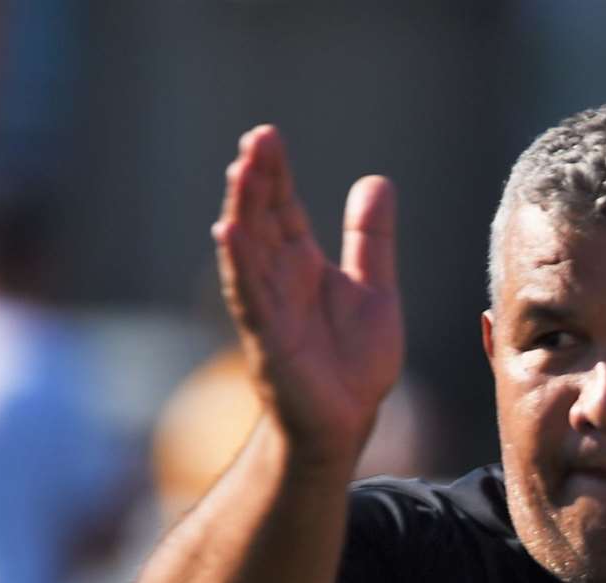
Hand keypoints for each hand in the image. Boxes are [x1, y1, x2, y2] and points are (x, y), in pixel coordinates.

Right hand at [213, 125, 403, 466]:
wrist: (349, 422)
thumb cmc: (353, 363)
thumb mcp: (375, 290)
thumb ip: (371, 240)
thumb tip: (376, 181)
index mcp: (302, 266)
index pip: (282, 209)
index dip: (275, 174)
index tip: (267, 136)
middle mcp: (279, 281)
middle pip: (262, 221)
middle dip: (258, 181)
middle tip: (256, 139)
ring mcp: (270, 309)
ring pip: (250, 252)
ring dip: (243, 211)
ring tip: (240, 171)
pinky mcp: (269, 341)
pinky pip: (250, 297)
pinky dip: (240, 265)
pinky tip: (229, 233)